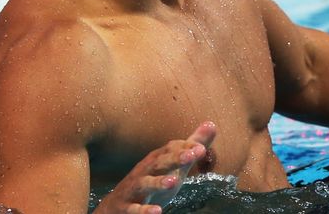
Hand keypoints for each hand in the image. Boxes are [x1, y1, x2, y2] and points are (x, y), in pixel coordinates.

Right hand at [93, 122, 215, 213]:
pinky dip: (144, 210)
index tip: (202, 149)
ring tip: (174, 182)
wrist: (117, 205)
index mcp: (157, 159)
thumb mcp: (174, 163)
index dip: (186, 148)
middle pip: (159, 162)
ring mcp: (134, 188)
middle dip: (175, 158)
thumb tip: (212, 124)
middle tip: (191, 156)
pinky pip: (134, 208)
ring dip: (158, 182)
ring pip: (145, 183)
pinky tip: (157, 212)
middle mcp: (145, 170)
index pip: (172, 148)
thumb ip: (192, 146)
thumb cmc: (151, 180)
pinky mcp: (127, 206)